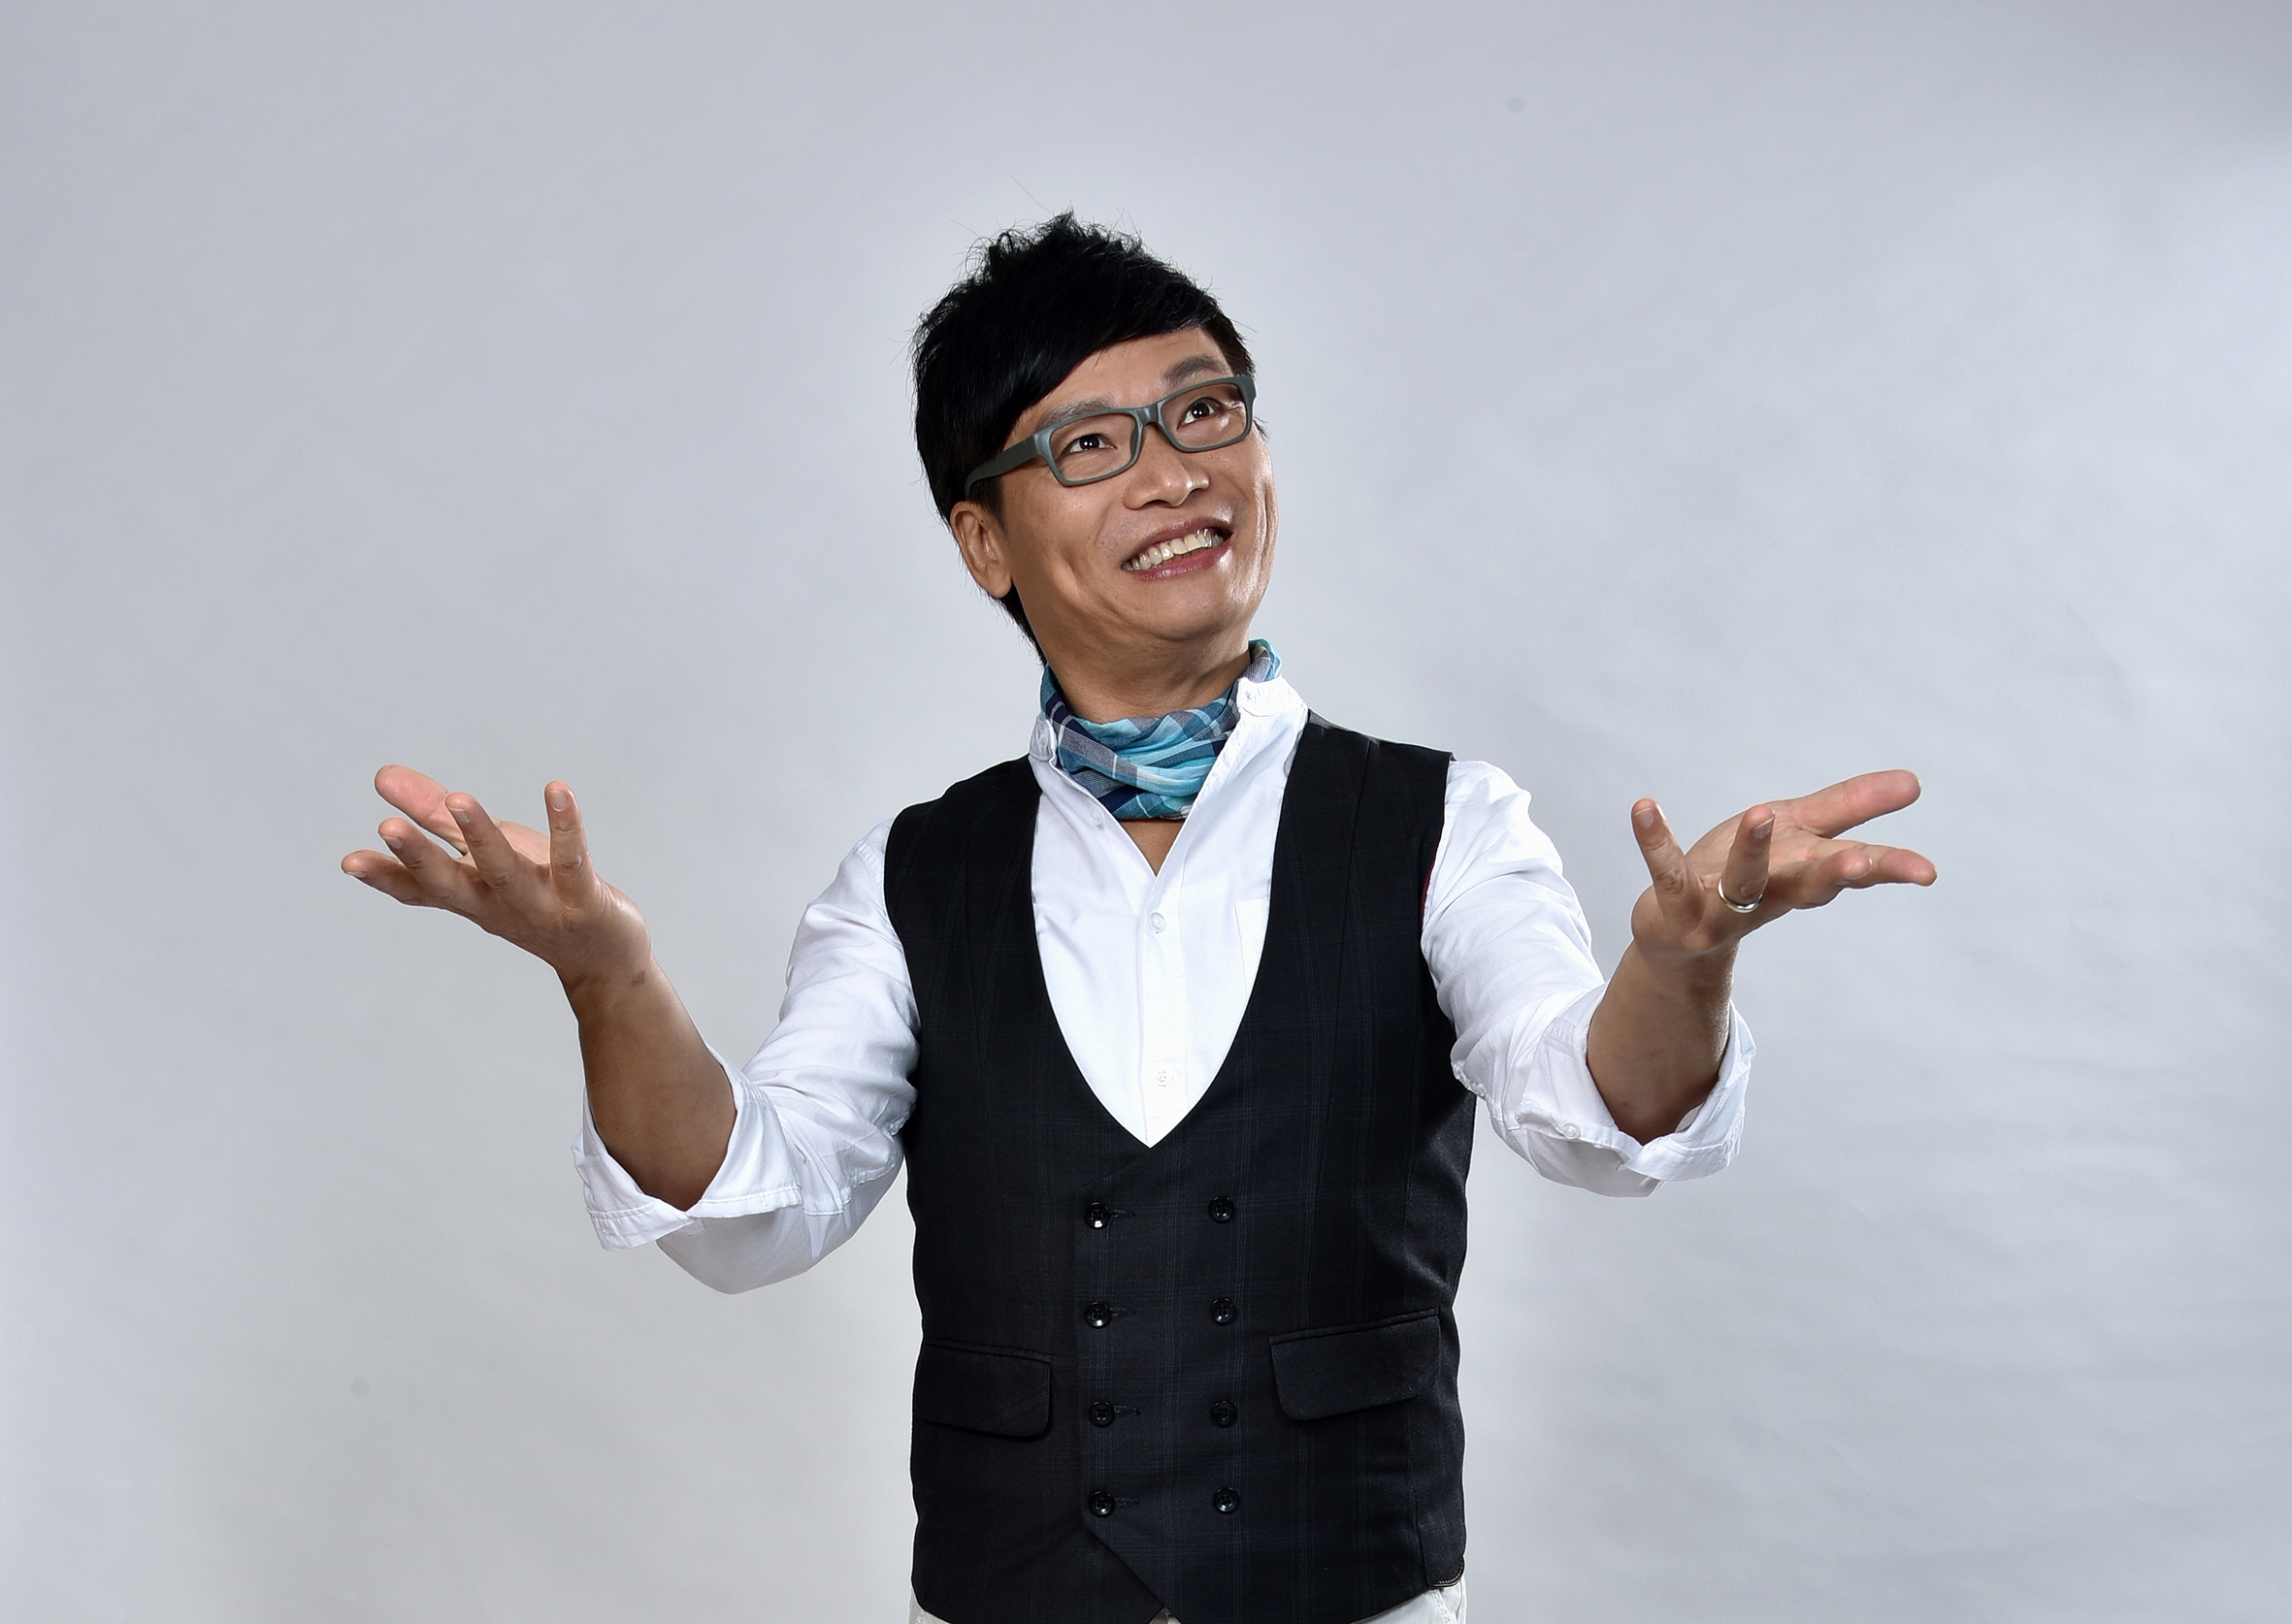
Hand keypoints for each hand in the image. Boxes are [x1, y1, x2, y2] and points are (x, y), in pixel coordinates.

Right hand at [340, 765, 649, 990]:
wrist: (605, 958)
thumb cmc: (538, 893)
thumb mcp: (484, 855)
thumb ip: (437, 816)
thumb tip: (383, 774)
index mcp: (469, 895)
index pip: (419, 889)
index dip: (385, 877)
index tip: (349, 862)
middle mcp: (497, 903)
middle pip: (451, 883)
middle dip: (420, 857)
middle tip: (387, 827)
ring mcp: (541, 905)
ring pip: (505, 871)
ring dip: (482, 836)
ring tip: (460, 798)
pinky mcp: (584, 899)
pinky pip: (573, 861)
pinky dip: (566, 826)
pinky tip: (558, 789)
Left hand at [1627, 769, 1935, 960]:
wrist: (1677, 930)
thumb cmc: (1747, 871)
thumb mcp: (1801, 832)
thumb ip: (1851, 806)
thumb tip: (1915, 781)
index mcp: (1804, 873)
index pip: (1854, 868)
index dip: (1888, 869)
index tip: (1926, 871)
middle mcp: (1770, 894)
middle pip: (1809, 884)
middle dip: (1836, 875)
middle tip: (1861, 866)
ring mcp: (1723, 905)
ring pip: (1743, 881)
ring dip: (1753, 851)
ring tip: (1762, 812)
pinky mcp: (1676, 903)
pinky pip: (1665, 870)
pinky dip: (1654, 839)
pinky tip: (1644, 807)